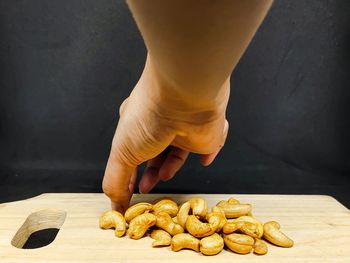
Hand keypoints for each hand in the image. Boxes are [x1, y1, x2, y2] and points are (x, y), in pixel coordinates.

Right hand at [102, 57, 229, 211]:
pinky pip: (210, 146)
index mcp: (137, 123)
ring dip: (171, 167)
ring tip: (163, 176)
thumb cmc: (150, 116)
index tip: (127, 193)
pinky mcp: (206, 132)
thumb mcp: (122, 153)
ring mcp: (184, 129)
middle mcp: (161, 125)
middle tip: (145, 188)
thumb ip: (116, 181)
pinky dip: (207, 155)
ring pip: (179, 153)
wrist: (185, 97)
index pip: (131, 152)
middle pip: (155, 154)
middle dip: (150, 173)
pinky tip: (203, 161)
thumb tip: (115, 205)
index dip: (129, 173)